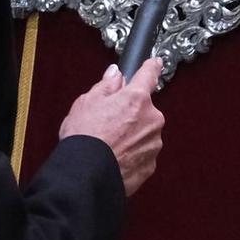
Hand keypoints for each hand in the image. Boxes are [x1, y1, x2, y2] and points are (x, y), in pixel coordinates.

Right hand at [60, 58, 164, 195]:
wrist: (85, 176)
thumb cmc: (84, 139)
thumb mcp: (86, 103)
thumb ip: (106, 86)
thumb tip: (115, 74)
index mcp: (137, 99)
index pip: (149, 75)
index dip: (151, 67)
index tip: (155, 63)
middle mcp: (151, 119)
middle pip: (144, 109)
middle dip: (131, 113)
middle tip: (109, 123)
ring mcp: (153, 142)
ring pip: (144, 132)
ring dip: (132, 135)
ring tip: (109, 144)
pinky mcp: (151, 164)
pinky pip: (142, 153)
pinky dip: (131, 154)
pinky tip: (114, 158)